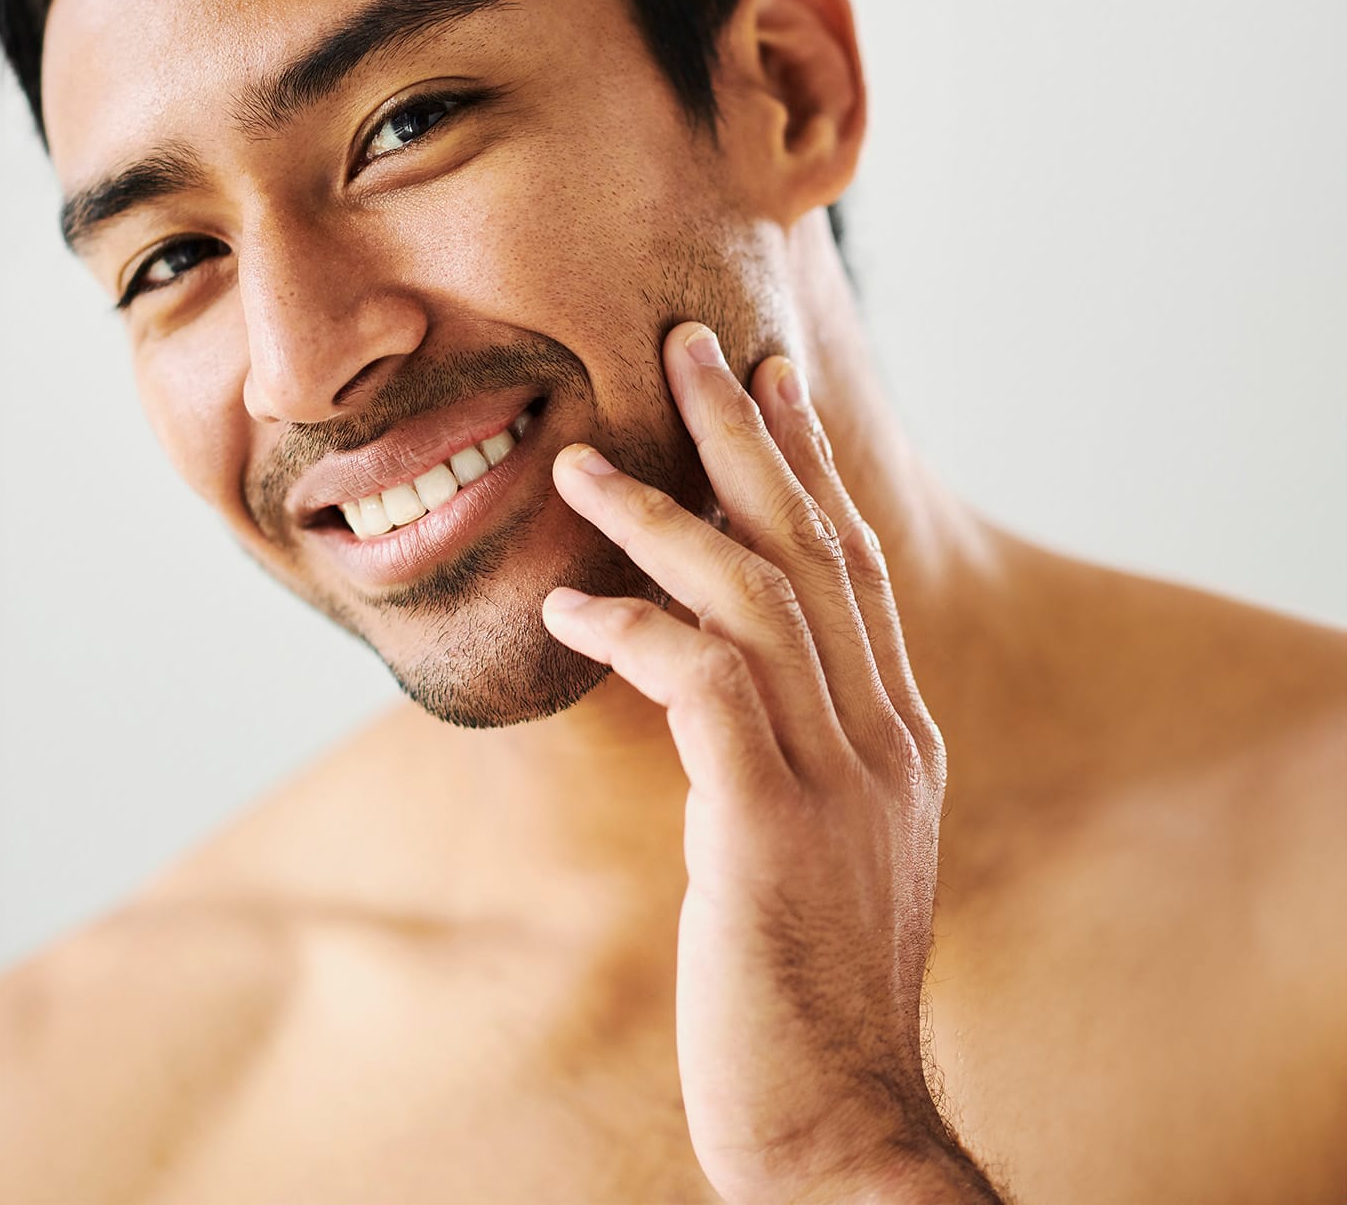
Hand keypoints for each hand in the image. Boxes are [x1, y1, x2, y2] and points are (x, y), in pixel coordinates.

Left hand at [541, 323, 978, 1203]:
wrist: (839, 1124)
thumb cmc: (802, 986)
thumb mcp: (811, 848)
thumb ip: (788, 753)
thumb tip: (718, 683)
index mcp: (898, 736)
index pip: (855, 566)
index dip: (808, 466)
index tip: (768, 380)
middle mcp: (885, 737)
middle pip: (815, 545)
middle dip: (752, 436)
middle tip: (695, 343)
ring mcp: (839, 777)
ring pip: (758, 594)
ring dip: (670, 513)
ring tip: (583, 461)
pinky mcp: (772, 824)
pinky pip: (703, 681)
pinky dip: (637, 625)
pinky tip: (570, 601)